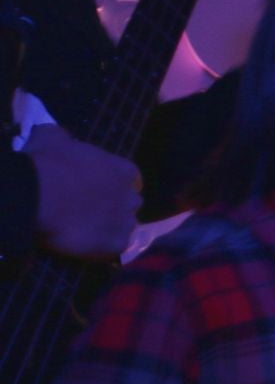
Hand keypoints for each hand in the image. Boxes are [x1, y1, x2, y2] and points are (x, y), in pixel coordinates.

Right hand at [24, 125, 140, 259]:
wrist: (35, 197)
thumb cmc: (46, 164)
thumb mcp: (52, 137)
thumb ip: (63, 137)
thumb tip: (60, 135)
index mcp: (124, 170)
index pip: (131, 178)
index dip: (115, 184)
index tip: (100, 189)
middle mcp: (131, 196)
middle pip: (130, 204)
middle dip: (115, 207)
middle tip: (90, 211)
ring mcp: (126, 222)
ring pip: (125, 227)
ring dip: (111, 229)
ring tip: (88, 231)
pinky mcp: (116, 244)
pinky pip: (116, 248)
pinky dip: (104, 248)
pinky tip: (88, 246)